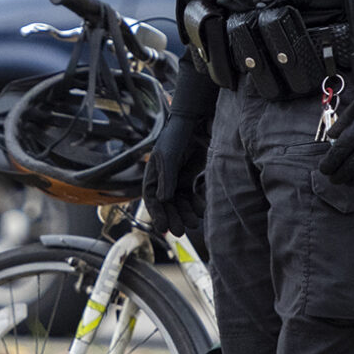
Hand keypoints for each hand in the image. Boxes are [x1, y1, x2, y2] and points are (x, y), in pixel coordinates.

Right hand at [141, 111, 208, 239]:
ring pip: (180, 202)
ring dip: (185, 213)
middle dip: (173, 217)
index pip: (151, 198)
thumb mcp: (169, 156)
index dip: (156, 213)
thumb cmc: (177, 136)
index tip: (163, 228)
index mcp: (153, 174)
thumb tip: (162, 200)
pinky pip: (191, 195)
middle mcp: (163, 179)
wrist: (195, 122)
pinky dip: (196, 204)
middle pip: (166, 204)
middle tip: (180, 231)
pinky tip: (202, 211)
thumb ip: (166, 178)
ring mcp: (177, 179)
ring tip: (194, 223)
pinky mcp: (190, 177)